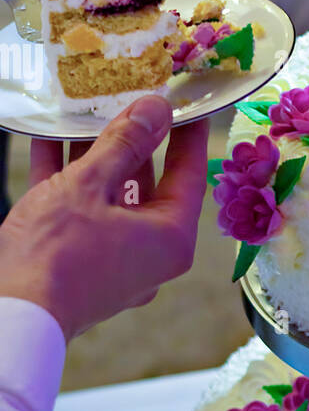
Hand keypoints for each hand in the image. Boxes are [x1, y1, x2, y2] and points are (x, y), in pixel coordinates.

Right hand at [0, 96, 208, 340]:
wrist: (10, 315)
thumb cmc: (57, 254)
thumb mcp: (91, 186)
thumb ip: (124, 144)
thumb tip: (156, 109)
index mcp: (169, 239)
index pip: (189, 175)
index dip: (189, 134)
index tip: (188, 102)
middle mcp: (148, 253)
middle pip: (147, 183)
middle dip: (133, 139)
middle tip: (131, 95)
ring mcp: (112, 260)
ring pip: (109, 194)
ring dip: (94, 153)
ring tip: (88, 108)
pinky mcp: (77, 262)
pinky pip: (78, 210)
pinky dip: (65, 177)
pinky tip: (49, 136)